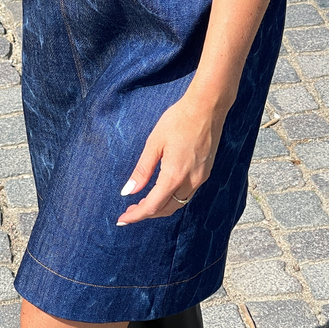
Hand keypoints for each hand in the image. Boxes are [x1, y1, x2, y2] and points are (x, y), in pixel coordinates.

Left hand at [116, 93, 227, 224]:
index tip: (121, 220)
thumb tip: (128, 191)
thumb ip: (142, 170)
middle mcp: (190, 182)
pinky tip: (162, 190)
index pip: (152, 206)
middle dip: (147, 213)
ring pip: (178, 203)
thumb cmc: (178, 120)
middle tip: (128, 211)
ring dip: (161, 207)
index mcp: (174, 176)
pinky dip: (172, 198)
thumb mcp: (154, 143)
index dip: (136, 216)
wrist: (207, 107)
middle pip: (166, 209)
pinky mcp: (205, 172)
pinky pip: (187, 194)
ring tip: (142, 202)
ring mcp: (201, 178)